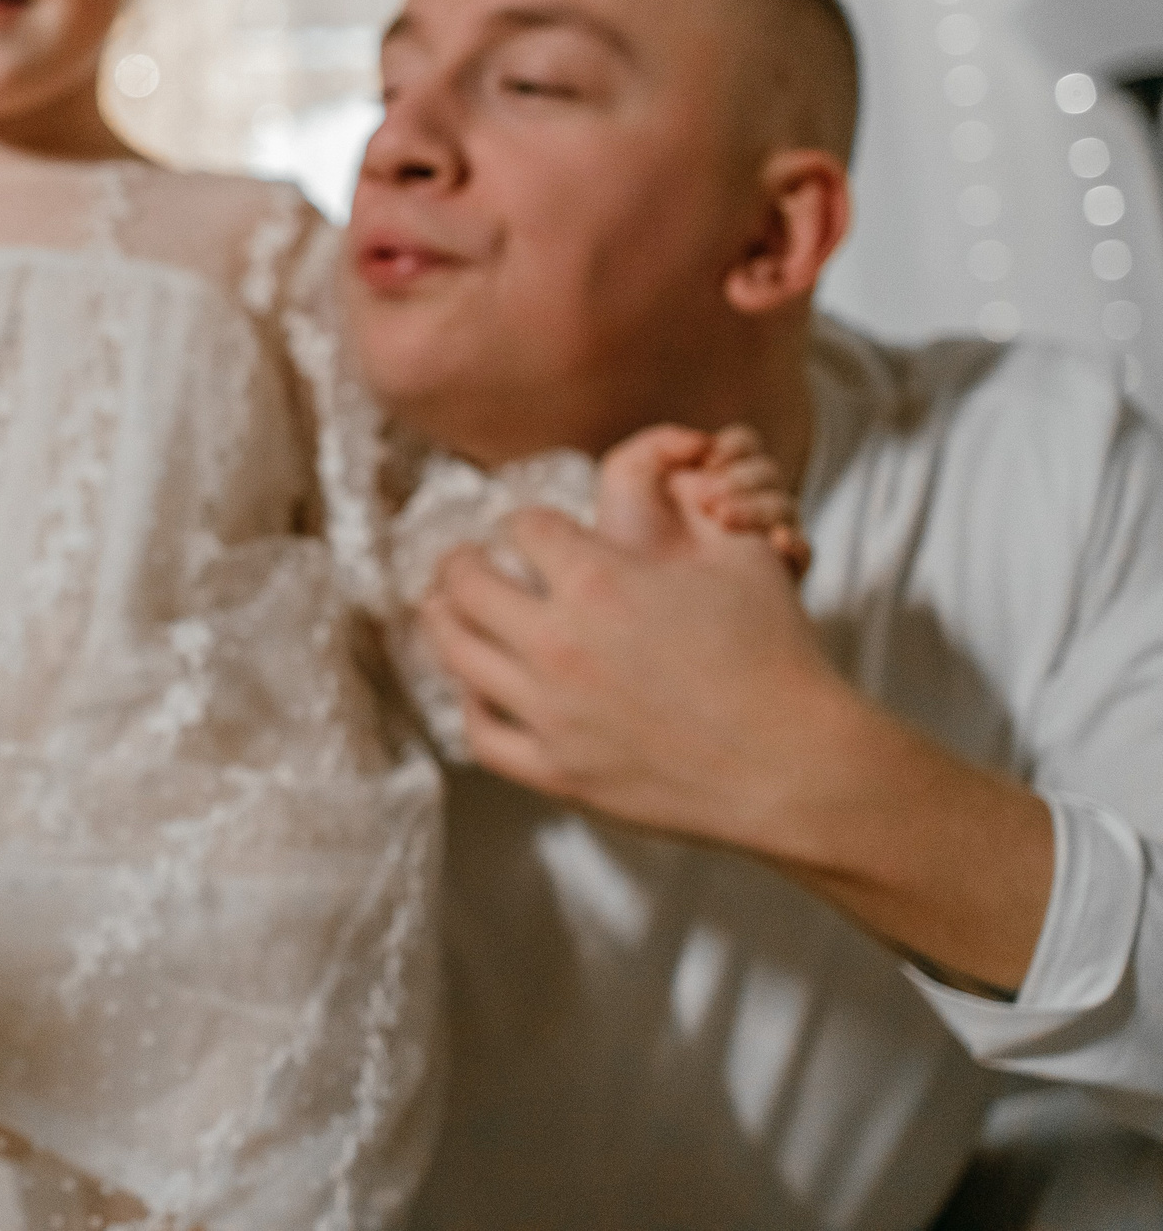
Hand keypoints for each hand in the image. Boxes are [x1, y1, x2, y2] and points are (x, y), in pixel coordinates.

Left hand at [422, 504, 841, 850]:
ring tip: (443, 608)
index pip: (523, 527)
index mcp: (598, 581)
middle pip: (464, 583)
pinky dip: (469, 704)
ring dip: (443, 621)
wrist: (796, 765)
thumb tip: (664, 468)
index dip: (527, 520)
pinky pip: (480, 734)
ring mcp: (551, 713)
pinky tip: (476, 686)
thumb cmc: (776, 656)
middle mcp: (559, 643)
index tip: (530, 528)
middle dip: (460, 562)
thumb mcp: (738, 554)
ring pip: (456, 653)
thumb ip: (686, 506)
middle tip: (461, 559)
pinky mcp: (558, 772)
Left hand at [597, 422, 809, 578]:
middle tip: (709, 498)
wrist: (636, 589)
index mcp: (706, 478)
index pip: (745, 446)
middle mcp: (735, 505)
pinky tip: (774, 541)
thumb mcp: (627, 473)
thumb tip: (706, 441)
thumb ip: (662, 440)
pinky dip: (795, 542)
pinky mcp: (772, 574)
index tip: (711, 458)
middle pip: (769, 471)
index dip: (735, 446)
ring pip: (787, 506)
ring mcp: (756, 539)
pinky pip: (805, 552)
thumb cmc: (627, 532)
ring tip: (722, 519)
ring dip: (758, 506)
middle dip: (744, 476)